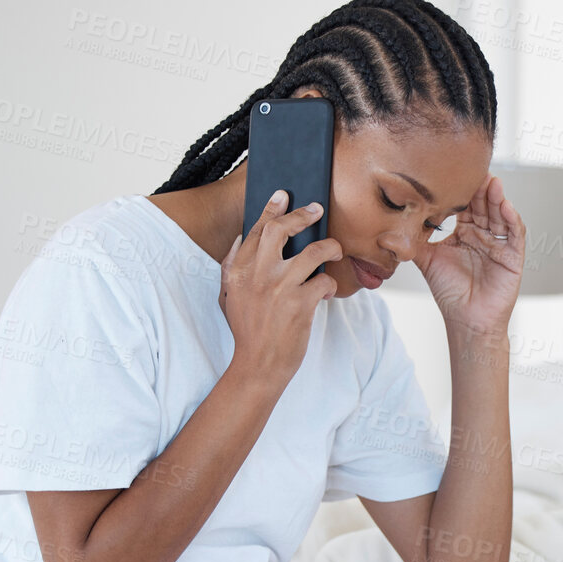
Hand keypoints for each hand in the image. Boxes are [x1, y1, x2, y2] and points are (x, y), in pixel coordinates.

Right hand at [219, 190, 339, 382]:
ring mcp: (280, 288)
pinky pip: (324, 281)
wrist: (258, 365)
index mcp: (238, 270)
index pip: (257, 230)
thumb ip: (231, 267)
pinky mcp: (300, 304)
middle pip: (282, 230)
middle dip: (303, 215)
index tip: (284, 195)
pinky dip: (330, 285)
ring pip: (314, 251)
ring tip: (335, 251)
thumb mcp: (228, 297)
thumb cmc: (247, 331)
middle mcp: (258, 274)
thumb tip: (242, 238)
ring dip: (330, 247)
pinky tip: (328, 292)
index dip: (271, 209)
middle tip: (317, 210)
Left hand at [414, 174, 524, 335]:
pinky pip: (515, 234)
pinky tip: (505, 207)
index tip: (454, 171)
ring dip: (497, 198)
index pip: (465, 205)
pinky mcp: (513, 257)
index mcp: (464, 232)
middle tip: (476, 169)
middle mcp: (483, 235)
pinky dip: (512, 219)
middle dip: (481, 188)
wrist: (466, 321)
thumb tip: (385, 231)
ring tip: (492, 182)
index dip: (462, 189)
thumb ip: (411, 243)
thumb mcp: (427, 261)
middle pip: (484, 205)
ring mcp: (500, 244)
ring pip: (500, 215)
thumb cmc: (450, 293)